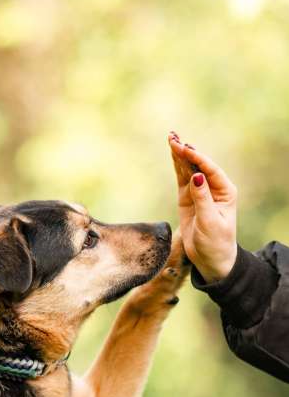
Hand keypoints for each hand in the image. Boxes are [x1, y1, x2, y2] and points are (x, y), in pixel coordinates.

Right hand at [168, 132, 237, 282]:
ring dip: (179, 154)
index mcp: (225, 191)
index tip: (186, 149)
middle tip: (174, 138)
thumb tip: (196, 177)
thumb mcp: (210, 222)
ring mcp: (199, 191)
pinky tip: (172, 152)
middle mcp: (213, 187)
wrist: (210, 258)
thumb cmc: (215, 242)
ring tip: (171, 138)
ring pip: (188, 168)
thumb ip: (203, 199)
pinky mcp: (187, 197)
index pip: (210, 170)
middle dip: (186, 151)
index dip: (198, 159)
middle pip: (198, 165)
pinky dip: (176, 165)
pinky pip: (181, 177)